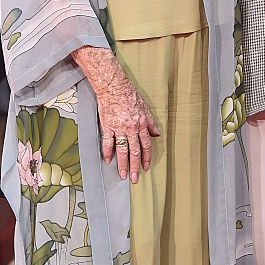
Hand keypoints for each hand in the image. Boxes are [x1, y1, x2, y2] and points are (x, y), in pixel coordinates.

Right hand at [71, 46, 159, 182]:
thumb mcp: (145, 108)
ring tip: (123, 175)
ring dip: (123, 164)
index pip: (146, 145)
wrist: (113, 86)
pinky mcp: (107, 126)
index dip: (147, 158)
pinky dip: (107, 152)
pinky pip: (107, 142)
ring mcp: (118, 128)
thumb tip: (156, 134)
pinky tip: (108, 161)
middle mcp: (131, 128)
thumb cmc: (129, 95)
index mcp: (141, 125)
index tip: (146, 168)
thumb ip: (150, 123)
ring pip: (122, 150)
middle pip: (135, 151)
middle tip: (135, 179)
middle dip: (136, 166)